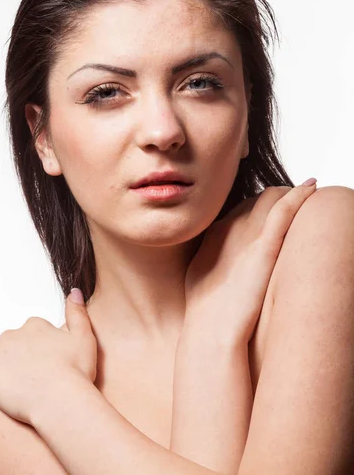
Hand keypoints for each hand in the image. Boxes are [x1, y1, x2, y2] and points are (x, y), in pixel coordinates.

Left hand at [0, 288, 96, 424]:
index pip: (31, 327)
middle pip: (8, 338)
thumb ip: (77, 312)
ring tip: (3, 374)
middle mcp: (13, 336)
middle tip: (28, 371)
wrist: (61, 400)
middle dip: (15, 351)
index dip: (38, 342)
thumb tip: (73, 290)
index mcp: (35, 326)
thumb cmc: (76, 373)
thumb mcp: (85, 336)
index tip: (46, 356)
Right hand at [184, 182, 317, 344]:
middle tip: (294, 207)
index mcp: (214, 233)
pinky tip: (312, 186)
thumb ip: (215, 260)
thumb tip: (226, 261)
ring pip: (271, 197)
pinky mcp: (264, 246)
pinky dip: (299, 195)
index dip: (259, 209)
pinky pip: (284, 209)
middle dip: (275, 200)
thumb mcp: (203, 277)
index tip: (274, 217)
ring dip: (289, 195)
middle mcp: (229, 226)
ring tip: (306, 197)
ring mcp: (246, 233)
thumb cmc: (208, 313)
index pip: (241, 208)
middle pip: (257, 199)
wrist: (210, 330)